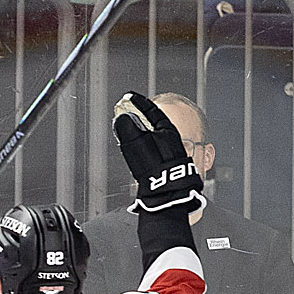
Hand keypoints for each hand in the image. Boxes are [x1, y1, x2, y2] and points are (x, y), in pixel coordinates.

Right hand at [113, 92, 203, 214]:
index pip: (151, 110)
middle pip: (152, 123)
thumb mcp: (137, 144)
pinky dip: (142, 147)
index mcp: (167, 130)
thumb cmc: (157, 172)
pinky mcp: (165, 166)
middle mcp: (171, 140)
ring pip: (152, 137)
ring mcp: (169, 153)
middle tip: (125, 114)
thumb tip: (121, 119)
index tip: (129, 97)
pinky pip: (152, 150)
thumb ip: (127, 128)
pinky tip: (137, 154)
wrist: (166, 196)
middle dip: (139, 118)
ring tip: (128, 134)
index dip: (139, 102)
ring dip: (140, 133)